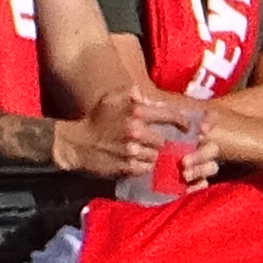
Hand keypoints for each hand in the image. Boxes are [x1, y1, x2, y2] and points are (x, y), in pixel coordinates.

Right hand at [50, 86, 199, 177]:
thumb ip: (129, 93)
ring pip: (156, 156)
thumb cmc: (95, 119)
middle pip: (163, 141)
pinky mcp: (127, 167)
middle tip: (155, 145)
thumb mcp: (110, 99)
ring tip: (143, 154)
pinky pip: (146, 169)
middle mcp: (136, 131)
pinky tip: (136, 163)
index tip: (187, 127)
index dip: (182, 122)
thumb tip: (143, 92)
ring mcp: (132, 151)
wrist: (75, 144)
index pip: (169, 115)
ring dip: (152, 156)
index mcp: (135, 111)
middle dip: (160, 143)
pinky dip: (144, 167)